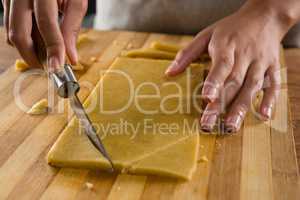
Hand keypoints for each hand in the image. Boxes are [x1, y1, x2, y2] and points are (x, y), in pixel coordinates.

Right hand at [3, 0, 87, 70]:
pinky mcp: (5, 0)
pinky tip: (37, 41)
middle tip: (48, 67)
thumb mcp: (76, 1)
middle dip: (33, 56)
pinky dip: (24, 38)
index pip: (46, 24)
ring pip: (12, 33)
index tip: (58, 67)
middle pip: (19, 33)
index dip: (52, 48)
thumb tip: (71, 57)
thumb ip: (72, 27)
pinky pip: (10, 25)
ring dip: (28, 49)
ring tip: (46, 55)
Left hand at [165, 1, 298, 131]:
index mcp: (227, 45)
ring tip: (231, 126)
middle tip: (209, 124)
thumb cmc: (230, 29)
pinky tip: (263, 115)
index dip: (214, 82)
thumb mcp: (206, 35)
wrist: (264, 16)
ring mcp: (261, 62)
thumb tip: (169, 73)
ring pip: (252, 86)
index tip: (206, 98)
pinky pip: (274, 84)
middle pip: (234, 82)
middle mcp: (245, 55)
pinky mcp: (272, 67)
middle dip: (221, 104)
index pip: (221, 65)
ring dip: (242, 107)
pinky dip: (270, 100)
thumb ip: (187, 53)